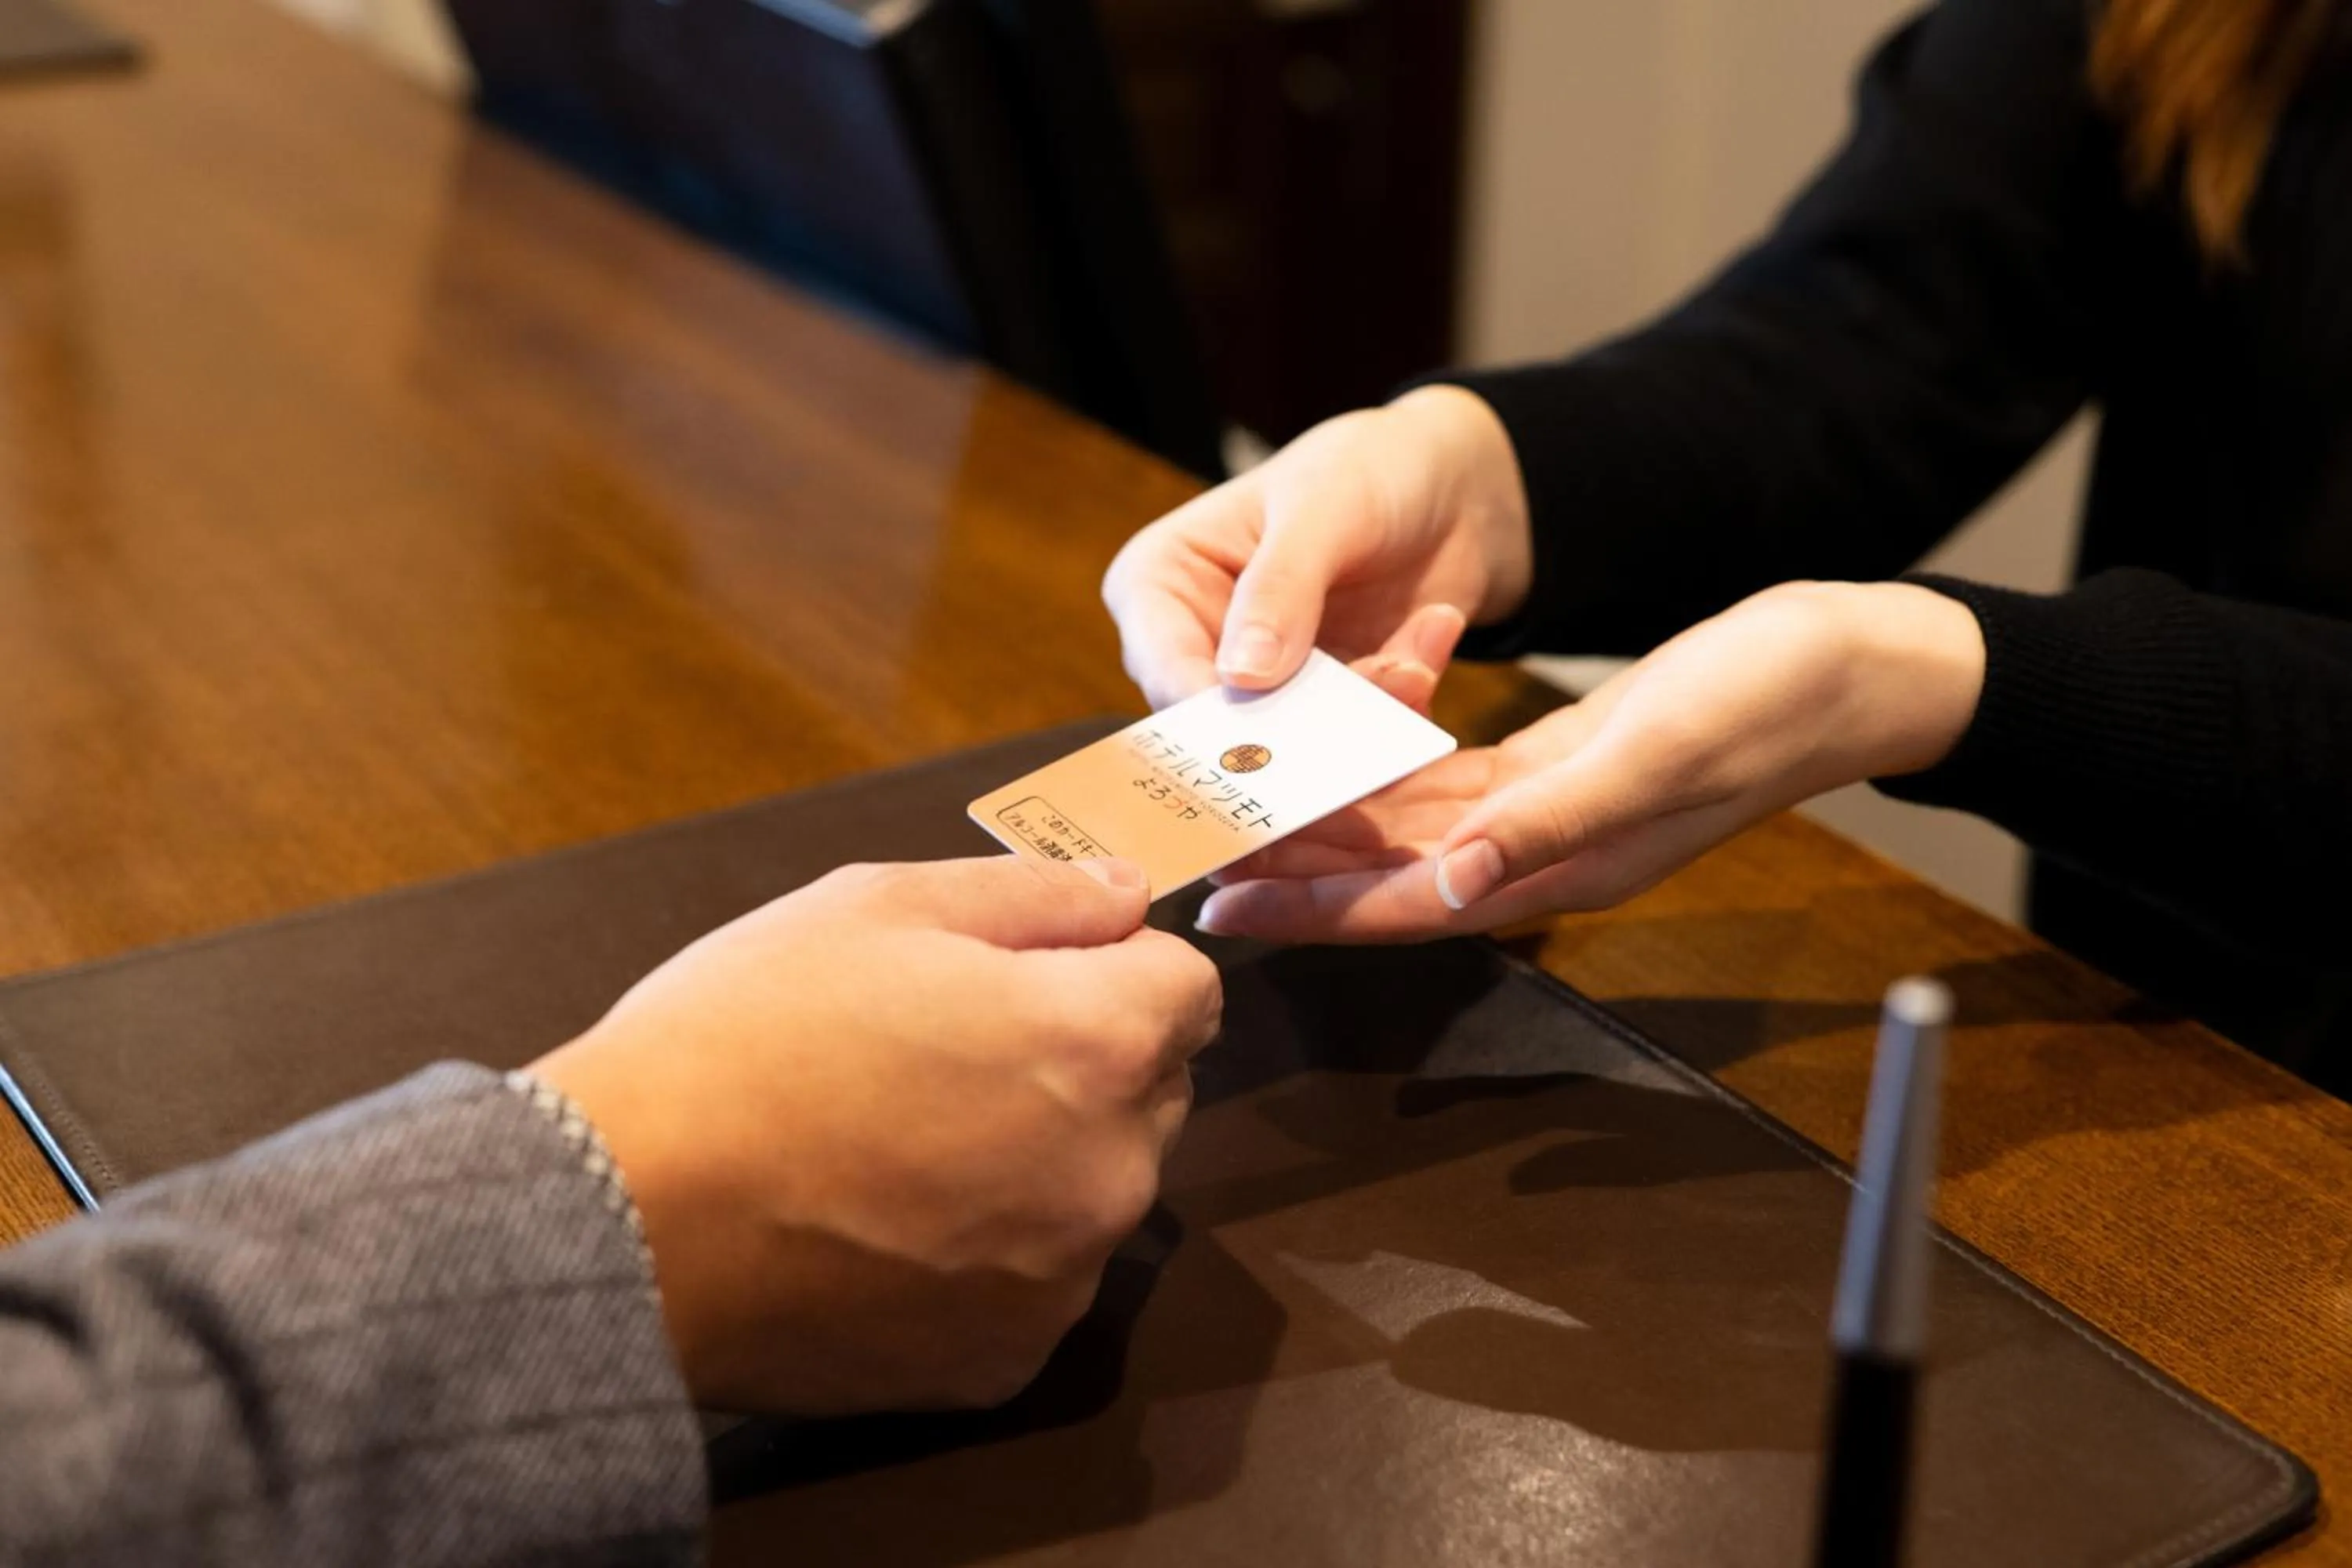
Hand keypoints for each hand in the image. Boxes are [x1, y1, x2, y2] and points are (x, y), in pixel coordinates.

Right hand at [531, 856, 1222, 1413]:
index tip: (1036, 973)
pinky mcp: (1001, 1362)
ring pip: (1094, 1193)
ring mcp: (1061, 1280)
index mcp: (1096, 1040)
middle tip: (949, 1052)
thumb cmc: (744, 1037)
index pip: (1189, 986)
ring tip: (901, 1145)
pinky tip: (886, 1229)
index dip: (1117, 965)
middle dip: (1085, 1061)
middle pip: (1152, 1093)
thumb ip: (1032, 894)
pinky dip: (986, 1258)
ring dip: (1040, 1162)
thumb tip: (1128, 894)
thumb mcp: (877, 906)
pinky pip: (1031, 1286)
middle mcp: (1112, 1171)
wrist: (625, 1220)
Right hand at [1102, 386, 1533, 709]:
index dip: (1208, 712)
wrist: (1447, 486)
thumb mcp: (1321, 508)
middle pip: (1223, 726)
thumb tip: (1241, 679)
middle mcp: (1199, 647)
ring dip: (1368, 707)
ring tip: (1416, 657)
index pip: (1163, 667)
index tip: (1270, 736)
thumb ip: (1280, 588)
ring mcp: (1266, 686)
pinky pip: (1361, 738)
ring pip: (1299, 743)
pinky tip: (1434, 631)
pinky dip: (1406, 698)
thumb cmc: (1363, 468)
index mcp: (1160, 584)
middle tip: (1377, 687)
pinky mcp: (1329, 709)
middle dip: (1305, 722)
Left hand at [1193, 582, 1985, 941]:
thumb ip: (1550, 822)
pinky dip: (1392, 770)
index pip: (1409, 906)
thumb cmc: (1769, 704)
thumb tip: (1450, 884)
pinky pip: (1454, 781)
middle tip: (1202, 856)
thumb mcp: (1657, 754)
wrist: (1853, 665)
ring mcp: (1553, 812)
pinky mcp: (1563, 764)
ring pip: (1414, 831)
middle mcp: (1544, 852)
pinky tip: (1338, 751)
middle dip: (1299, 871)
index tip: (1227, 908)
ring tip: (1244, 807)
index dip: (1317, 912)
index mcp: (1561, 864)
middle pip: (1393, 877)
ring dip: (1333, 824)